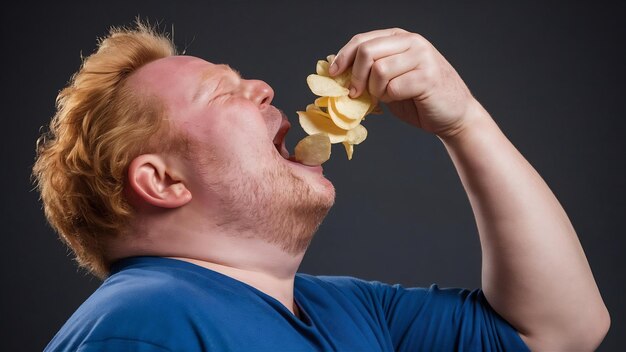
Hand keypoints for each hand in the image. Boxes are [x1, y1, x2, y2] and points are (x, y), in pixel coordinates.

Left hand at [330, 28, 478, 138]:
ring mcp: (422, 57)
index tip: (333, 73)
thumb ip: (370, 71)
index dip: (343, 57)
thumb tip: (337, 73)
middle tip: (355, 93)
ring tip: (386, 97)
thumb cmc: (419, 99)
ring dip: (376, 90)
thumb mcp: (390, 80)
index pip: (362, 40)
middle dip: (355, 76)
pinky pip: (393, 87)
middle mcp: (412, 42)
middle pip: (367, 51)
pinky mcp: (428, 76)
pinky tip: (401, 99)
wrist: (454, 116)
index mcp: (400, 38)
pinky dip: (391, 98)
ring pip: (379, 70)